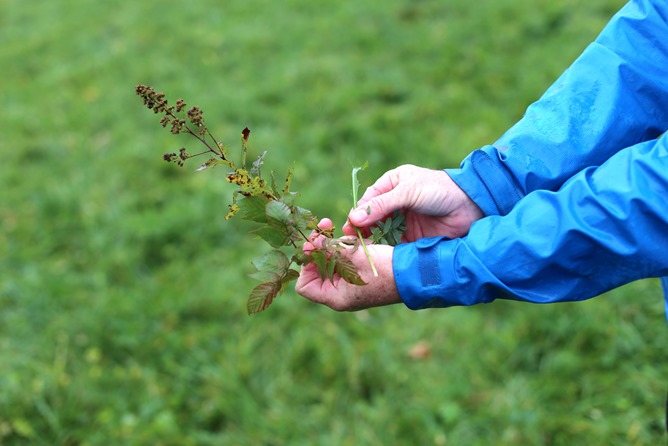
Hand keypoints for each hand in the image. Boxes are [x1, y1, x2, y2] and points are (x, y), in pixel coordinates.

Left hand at [295, 219, 401, 310]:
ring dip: (337, 244)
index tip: (313, 244)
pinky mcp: (361, 273)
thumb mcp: (354, 256)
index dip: (305, 263)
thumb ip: (329, 249)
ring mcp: (351, 284)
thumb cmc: (384, 269)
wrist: (415, 272)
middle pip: (318, 268)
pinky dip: (349, 247)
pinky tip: (359, 238)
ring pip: (333, 260)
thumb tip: (311, 242)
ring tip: (349, 235)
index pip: (304, 285)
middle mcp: (341, 293)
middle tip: (325, 224)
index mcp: (335, 297)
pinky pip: (347, 259)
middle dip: (321, 246)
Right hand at [342, 164, 483, 240]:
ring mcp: (403, 220)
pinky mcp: (411, 237)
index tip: (349, 226)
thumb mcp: (409, 192)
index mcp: (392, 184)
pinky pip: (392, 244)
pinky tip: (377, 255)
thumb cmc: (440, 190)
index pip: (368, 199)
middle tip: (351, 240)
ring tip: (361, 250)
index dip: (358, 213)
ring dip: (371, 240)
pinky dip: (384, 250)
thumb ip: (382, 205)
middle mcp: (395, 202)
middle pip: (371, 217)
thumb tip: (353, 218)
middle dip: (361, 228)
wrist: (472, 208)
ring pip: (380, 232)